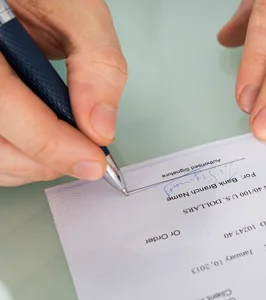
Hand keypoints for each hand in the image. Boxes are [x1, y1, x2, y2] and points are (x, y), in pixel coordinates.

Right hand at [0, 0, 126, 186]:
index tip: (91, 161)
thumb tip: (100, 127)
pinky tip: (42, 144)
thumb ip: (96, 63)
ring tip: (67, 146)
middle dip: (45, 158)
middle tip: (85, 154)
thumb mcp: (77, 11)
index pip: (4, 103)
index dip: (50, 143)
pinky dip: (17, 156)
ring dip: (31, 163)